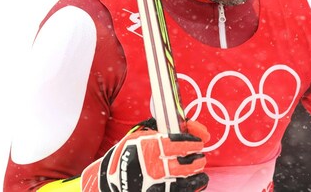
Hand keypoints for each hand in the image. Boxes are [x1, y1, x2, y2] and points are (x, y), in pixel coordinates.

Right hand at [81, 118, 208, 191]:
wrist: (110, 179)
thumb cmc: (128, 154)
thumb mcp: (141, 136)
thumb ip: (164, 129)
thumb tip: (191, 124)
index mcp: (149, 147)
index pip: (178, 143)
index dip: (193, 141)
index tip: (199, 141)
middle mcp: (153, 165)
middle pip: (185, 162)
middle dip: (197, 158)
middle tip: (199, 155)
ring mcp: (156, 182)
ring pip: (186, 177)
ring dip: (198, 170)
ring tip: (199, 165)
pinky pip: (183, 190)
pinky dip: (195, 184)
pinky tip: (198, 179)